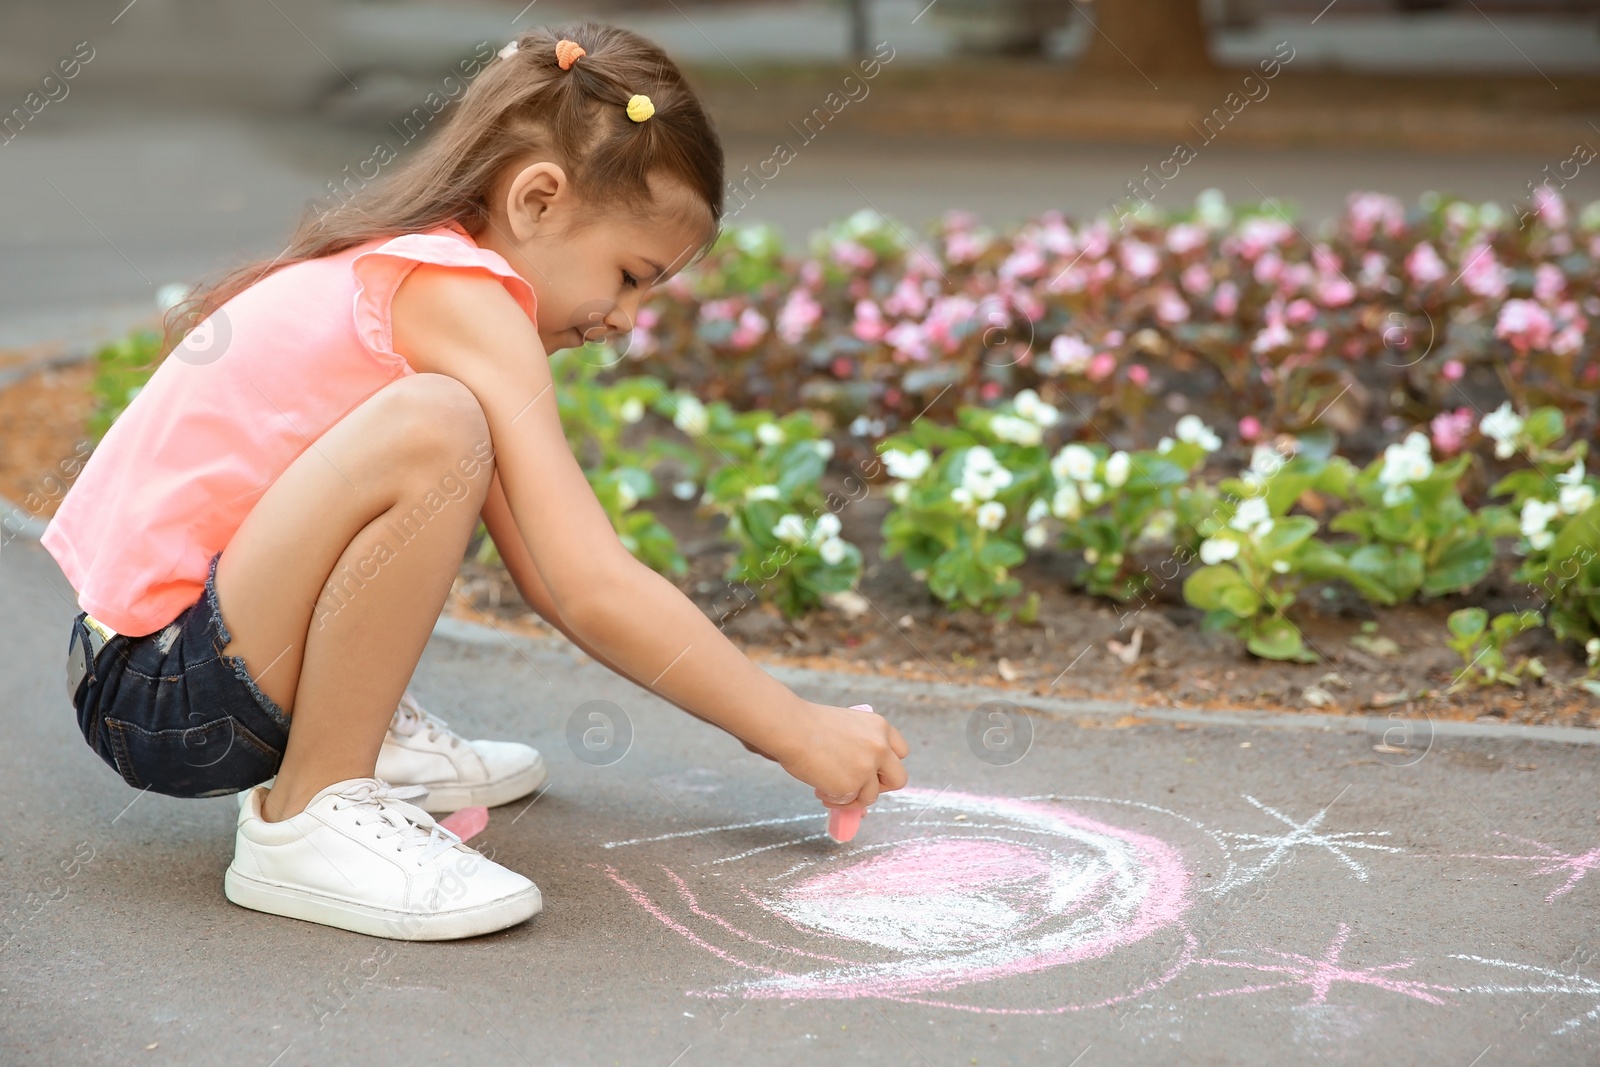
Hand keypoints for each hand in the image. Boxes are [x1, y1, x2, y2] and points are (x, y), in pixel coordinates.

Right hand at [770, 701, 909, 811]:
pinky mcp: (851, 786)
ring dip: (853, 797)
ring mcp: (867, 769)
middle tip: (861, 787)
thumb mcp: (848, 726)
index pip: (901, 752)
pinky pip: (849, 802)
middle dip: (881, 787)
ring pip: (872, 796)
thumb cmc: (809, 724)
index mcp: (880, 728)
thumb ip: (862, 745)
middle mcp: (880, 748)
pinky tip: (820, 790)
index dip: (888, 764)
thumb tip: (861, 775)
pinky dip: (836, 800)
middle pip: (899, 779)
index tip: (874, 769)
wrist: (792, 728)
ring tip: (829, 790)